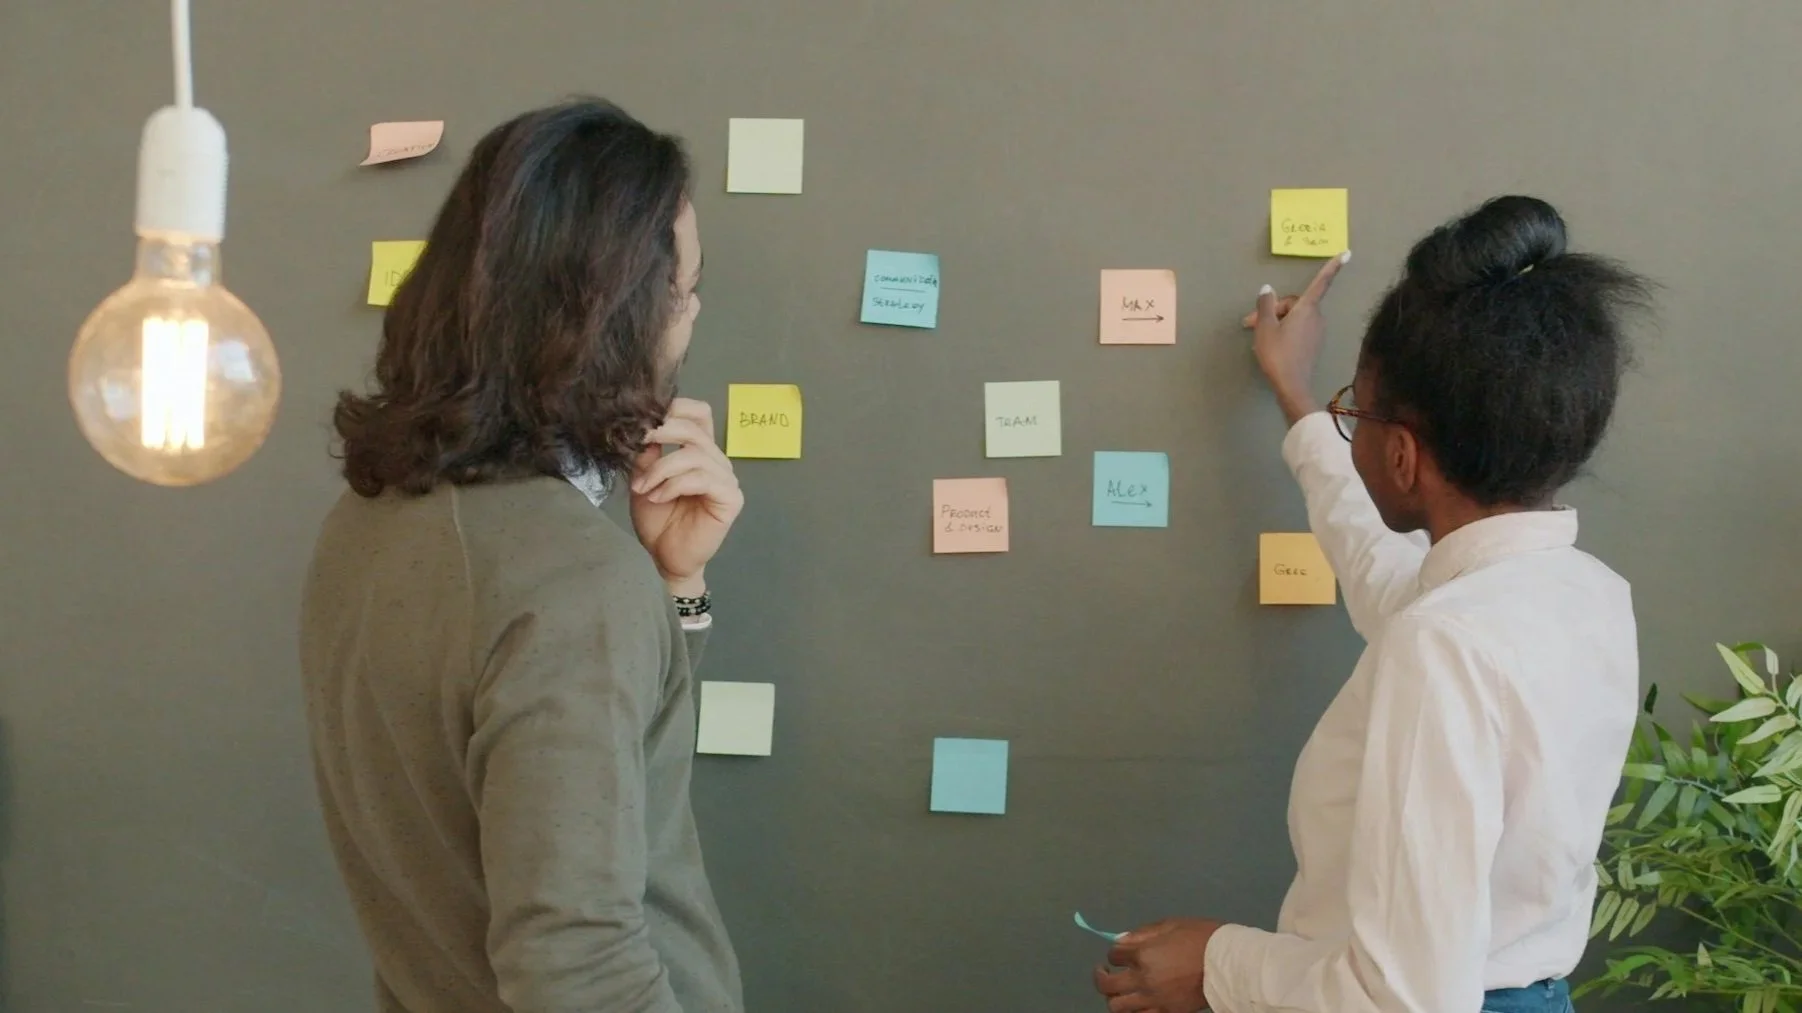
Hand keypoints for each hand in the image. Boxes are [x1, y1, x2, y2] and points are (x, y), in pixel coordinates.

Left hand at [629, 398, 743, 594]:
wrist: (665, 558)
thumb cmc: (657, 520)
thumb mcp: (643, 477)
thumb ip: (647, 452)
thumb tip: (642, 424)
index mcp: (698, 451)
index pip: (698, 413)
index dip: (676, 407)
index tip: (645, 419)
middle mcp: (716, 460)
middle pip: (694, 429)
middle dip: (661, 432)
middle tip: (636, 444)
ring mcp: (726, 479)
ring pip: (694, 455)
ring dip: (661, 469)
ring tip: (643, 488)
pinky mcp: (730, 498)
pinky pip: (702, 478)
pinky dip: (674, 485)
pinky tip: (658, 497)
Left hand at [1092, 918, 1222, 1012]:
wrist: (1227, 963)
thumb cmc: (1201, 937)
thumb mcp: (1171, 924)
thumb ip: (1143, 933)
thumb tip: (1122, 940)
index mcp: (1143, 955)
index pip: (1114, 955)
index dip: (1115, 952)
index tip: (1121, 952)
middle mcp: (1143, 980)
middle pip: (1107, 985)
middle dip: (1101, 976)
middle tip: (1104, 972)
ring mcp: (1154, 1000)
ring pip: (1117, 1007)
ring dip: (1114, 998)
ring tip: (1119, 991)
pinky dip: (1133, 1012)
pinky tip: (1135, 1004)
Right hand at [1242, 250, 1348, 425]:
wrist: (1291, 385)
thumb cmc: (1278, 354)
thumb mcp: (1264, 328)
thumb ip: (1265, 305)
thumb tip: (1267, 290)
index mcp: (1306, 308)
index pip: (1320, 283)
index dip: (1332, 267)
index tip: (1346, 253)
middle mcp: (1316, 317)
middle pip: (1294, 303)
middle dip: (1273, 310)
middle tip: (1250, 323)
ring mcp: (1316, 331)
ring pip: (1295, 317)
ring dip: (1277, 322)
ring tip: (1258, 335)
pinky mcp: (1313, 344)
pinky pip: (1298, 329)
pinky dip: (1284, 331)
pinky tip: (1270, 343)